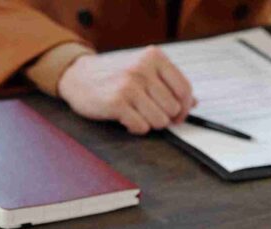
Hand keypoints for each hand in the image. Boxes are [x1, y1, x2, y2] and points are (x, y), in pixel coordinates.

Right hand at [57, 46, 195, 134]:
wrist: (77, 76)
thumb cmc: (113, 75)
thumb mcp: (142, 69)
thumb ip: (168, 83)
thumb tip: (192, 103)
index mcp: (154, 57)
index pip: (184, 89)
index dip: (184, 108)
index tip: (178, 116)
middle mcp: (143, 68)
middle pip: (173, 109)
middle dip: (164, 117)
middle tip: (149, 114)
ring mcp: (129, 85)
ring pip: (159, 121)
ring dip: (149, 124)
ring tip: (136, 114)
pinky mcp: (117, 102)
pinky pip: (141, 127)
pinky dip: (136, 129)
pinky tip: (126, 120)